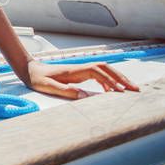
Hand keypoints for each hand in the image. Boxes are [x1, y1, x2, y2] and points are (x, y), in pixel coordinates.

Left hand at [24, 60, 139, 98]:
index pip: (98, 72)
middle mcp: (80, 68)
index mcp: (75, 71)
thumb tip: (84, 96)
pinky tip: (110, 92)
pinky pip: (98, 76)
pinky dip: (107, 82)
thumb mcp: (48, 87)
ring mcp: (80, 70)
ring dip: (117, 79)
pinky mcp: (78, 74)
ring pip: (104, 71)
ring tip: (129, 91)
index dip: (111, 81)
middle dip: (121, 77)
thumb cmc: (37, 78)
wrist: (29, 70)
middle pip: (106, 68)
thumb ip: (65, 91)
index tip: (121, 92)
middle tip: (135, 89)